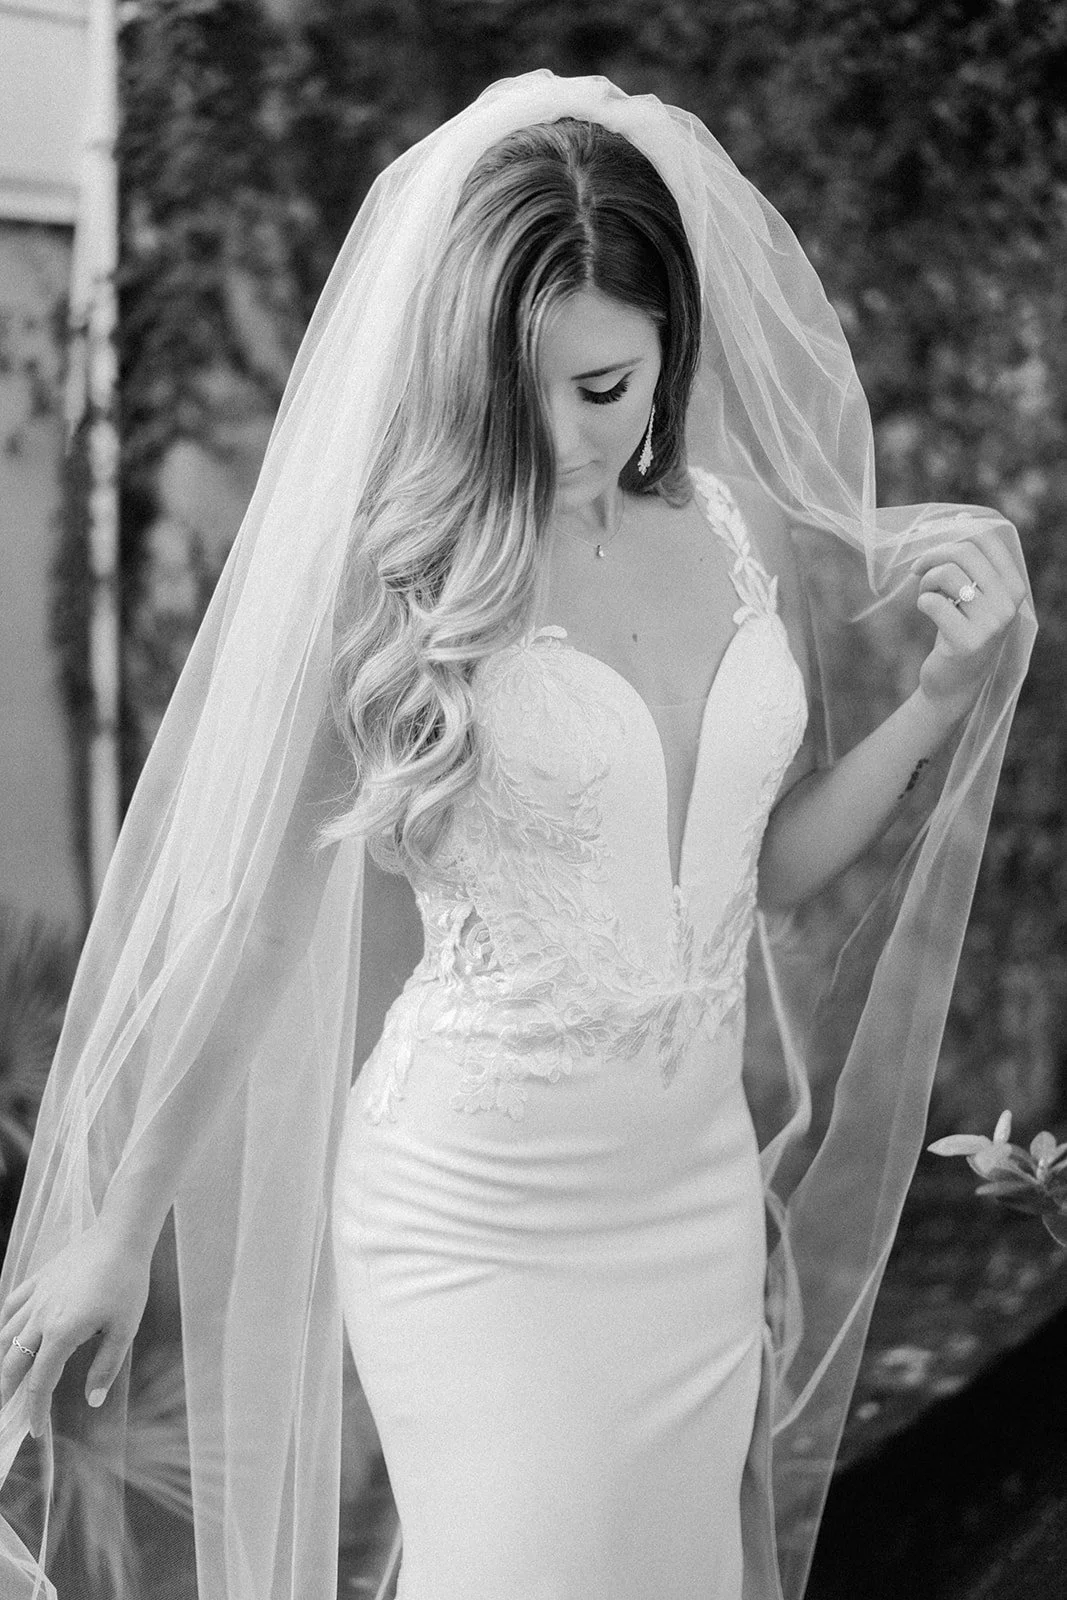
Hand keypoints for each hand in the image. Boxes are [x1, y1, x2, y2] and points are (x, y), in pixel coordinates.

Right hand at [0, 1220, 151, 1437]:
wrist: (120, 1236)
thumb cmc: (127, 1282)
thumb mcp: (124, 1329)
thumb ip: (106, 1367)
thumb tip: (92, 1401)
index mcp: (61, 1334)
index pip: (40, 1383)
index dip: (36, 1411)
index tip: (37, 1432)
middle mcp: (40, 1318)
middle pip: (12, 1363)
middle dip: (8, 1392)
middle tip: (8, 1413)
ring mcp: (36, 1296)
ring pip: (5, 1336)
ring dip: (3, 1361)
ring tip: (6, 1379)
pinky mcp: (39, 1279)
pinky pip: (12, 1305)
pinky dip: (5, 1324)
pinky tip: (8, 1332)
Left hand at [910, 520, 1027, 722]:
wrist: (954, 683)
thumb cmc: (960, 631)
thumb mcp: (974, 594)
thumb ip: (972, 562)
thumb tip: (963, 518)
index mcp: (1015, 586)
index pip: (986, 539)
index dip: (953, 533)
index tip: (932, 545)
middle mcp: (1009, 604)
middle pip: (965, 552)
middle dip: (933, 555)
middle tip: (917, 569)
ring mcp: (991, 624)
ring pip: (948, 575)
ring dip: (926, 580)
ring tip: (925, 594)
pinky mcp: (967, 642)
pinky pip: (933, 602)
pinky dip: (922, 602)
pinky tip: (926, 611)